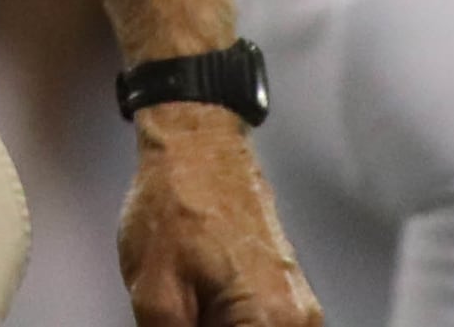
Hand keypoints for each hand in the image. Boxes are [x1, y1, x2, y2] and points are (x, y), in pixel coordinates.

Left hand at [117, 109, 320, 325]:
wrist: (197, 145)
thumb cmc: (177, 201)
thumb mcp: (155, 293)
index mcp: (271, 323)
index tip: (181, 326)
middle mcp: (298, 320)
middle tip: (179, 315)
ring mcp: (298, 309)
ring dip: (210, 325)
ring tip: (186, 309)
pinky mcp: (286, 297)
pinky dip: (225, 324)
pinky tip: (198, 309)